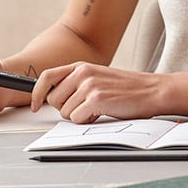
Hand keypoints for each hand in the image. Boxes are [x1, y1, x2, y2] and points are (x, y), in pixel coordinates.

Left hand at [31, 62, 163, 122]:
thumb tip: (55, 97)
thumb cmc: (128, 88)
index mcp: (81, 66)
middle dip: (66, 109)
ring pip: (64, 112)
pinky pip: (77, 119)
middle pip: (53, 100)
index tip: (36, 104)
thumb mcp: (99, 77)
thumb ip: (78, 82)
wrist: (152, 91)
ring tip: (97, 109)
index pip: (46, 77)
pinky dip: (87, 121)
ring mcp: (89, 86)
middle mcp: (82, 73)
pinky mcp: (96, 99)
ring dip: (79, 116)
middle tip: (84, 108)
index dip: (37, 93)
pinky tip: (101, 113)